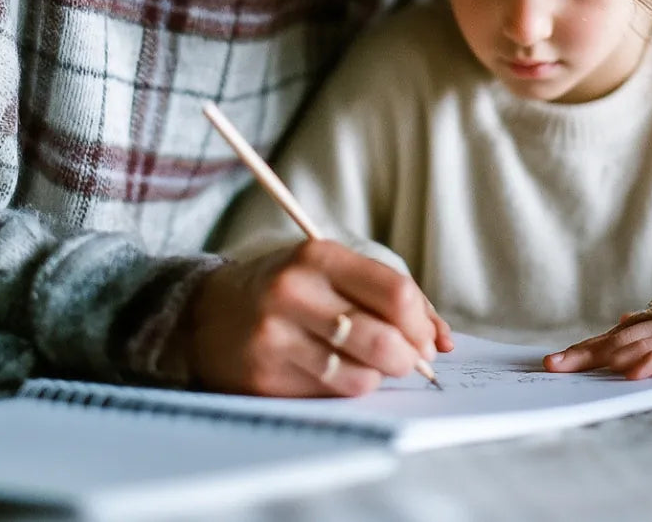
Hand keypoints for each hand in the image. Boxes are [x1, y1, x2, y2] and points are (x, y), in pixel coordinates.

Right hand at [185, 240, 451, 396]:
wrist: (208, 315)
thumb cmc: (290, 292)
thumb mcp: (333, 273)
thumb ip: (393, 298)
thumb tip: (443, 341)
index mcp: (317, 256)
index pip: (395, 293)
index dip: (421, 323)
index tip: (426, 338)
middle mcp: (293, 293)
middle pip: (384, 340)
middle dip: (409, 358)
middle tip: (408, 360)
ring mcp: (275, 338)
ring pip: (362, 376)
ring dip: (377, 376)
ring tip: (365, 363)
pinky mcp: (264, 377)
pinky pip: (332, 395)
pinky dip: (346, 389)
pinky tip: (332, 373)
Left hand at [543, 307, 651, 379]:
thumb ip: (640, 334)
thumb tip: (620, 322)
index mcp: (640, 328)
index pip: (603, 341)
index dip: (577, 351)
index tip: (551, 363)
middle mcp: (650, 327)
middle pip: (611, 341)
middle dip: (582, 354)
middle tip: (555, 365)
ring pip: (635, 344)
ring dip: (608, 357)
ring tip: (583, 368)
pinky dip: (650, 362)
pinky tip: (633, 375)